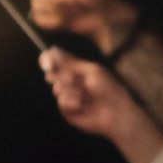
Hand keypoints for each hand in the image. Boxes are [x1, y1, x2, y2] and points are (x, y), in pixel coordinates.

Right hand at [39, 42, 162, 162]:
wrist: (115, 112)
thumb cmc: (108, 89)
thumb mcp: (91, 70)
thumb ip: (70, 61)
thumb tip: (52, 49)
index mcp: (76, 69)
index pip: (56, 61)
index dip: (48, 59)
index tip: (47, 62)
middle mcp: (69, 82)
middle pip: (52, 73)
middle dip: (63, 76)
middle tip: (75, 80)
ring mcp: (68, 96)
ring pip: (56, 88)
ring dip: (71, 90)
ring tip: (86, 95)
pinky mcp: (67, 110)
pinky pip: (61, 101)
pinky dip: (72, 101)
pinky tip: (82, 105)